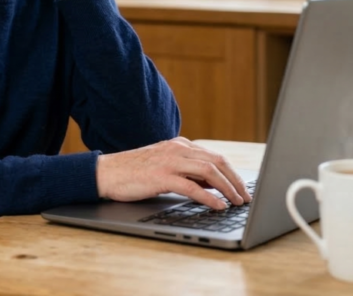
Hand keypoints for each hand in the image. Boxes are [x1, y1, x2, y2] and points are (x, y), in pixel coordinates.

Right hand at [95, 137, 251, 209]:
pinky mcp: (161, 176)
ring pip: (209, 171)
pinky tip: (218, 206)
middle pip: (217, 161)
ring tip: (237, 202)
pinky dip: (209, 197)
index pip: (215, 156)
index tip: (243, 187)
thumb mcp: (165, 167)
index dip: (232, 173)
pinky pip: (192, 186)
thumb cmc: (134, 173)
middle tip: (246, 197)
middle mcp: (178, 149)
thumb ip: (187, 171)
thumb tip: (213, 185)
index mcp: (180, 146)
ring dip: (228, 188)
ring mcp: (169, 161)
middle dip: (236, 180)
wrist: (106, 172)